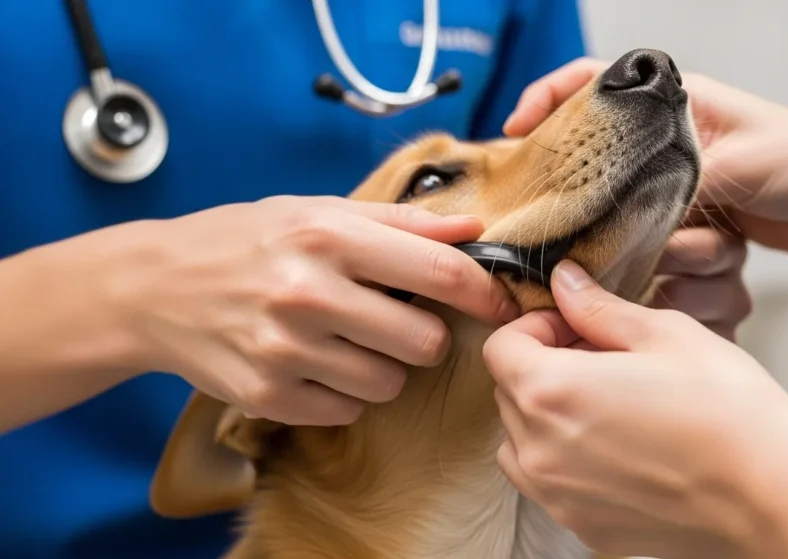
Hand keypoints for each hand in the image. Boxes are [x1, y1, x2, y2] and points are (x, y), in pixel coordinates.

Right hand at [112, 196, 517, 425]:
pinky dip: (344, 393)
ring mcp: (285, 351)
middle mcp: (308, 294)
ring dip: (385, 367)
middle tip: (400, 322)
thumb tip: (474, 228)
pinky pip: (348, 411)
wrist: (154, 288)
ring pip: (390, 384)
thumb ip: (400, 222)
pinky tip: (316, 363)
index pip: (440, 273)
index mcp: (328, 238)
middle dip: (426, 336)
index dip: (484, 294)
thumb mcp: (317, 212)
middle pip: (425, 342)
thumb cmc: (246, 241)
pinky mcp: (268, 396)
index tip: (499, 305)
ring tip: (348, 340)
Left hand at [482, 260, 787, 557]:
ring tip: (610, 403)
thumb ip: (600, 309)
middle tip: (603, 357)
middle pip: (509, 394)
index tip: (578, 325)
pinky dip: (568, 460)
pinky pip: (551, 485)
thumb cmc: (729, 412)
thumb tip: (566, 283)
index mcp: (550, 392)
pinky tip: (625, 447)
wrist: (775, 501)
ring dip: (548, 416)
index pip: (500, 347)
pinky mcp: (584, 528)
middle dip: (544, 365)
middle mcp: (539, 451)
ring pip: (521, 443)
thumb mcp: (667, 334)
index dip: (537, 326)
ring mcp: (559, 497)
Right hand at [506, 59, 754, 335]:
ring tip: (718, 241)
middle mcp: (671, 139)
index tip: (515, 129)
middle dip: (605, 200)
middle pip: (604, 161)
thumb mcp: (734, 164)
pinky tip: (716, 260)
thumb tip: (625, 212)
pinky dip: (684, 259)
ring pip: (636, 214)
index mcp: (676, 102)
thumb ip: (673, 183)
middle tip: (596, 225)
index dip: (547, 97)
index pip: (594, 81)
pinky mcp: (697, 216)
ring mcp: (682, 180)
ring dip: (670, 242)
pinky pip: (664, 241)